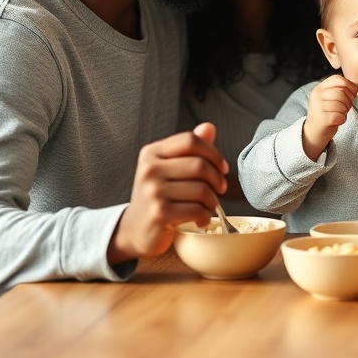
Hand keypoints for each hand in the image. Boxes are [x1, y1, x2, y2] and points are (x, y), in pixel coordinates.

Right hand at [108, 122, 228, 263]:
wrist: (135, 230)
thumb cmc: (157, 196)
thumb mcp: (168, 167)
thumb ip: (189, 148)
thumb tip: (209, 128)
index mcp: (152, 153)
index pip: (190, 140)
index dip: (213, 153)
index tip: (222, 167)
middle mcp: (149, 169)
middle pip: (200, 165)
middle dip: (217, 180)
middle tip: (219, 190)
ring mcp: (153, 192)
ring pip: (202, 190)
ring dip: (213, 201)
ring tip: (208, 206)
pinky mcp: (159, 214)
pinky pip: (197, 210)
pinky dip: (205, 216)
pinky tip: (200, 219)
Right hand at [302, 75, 356, 159]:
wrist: (313, 132)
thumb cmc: (325, 114)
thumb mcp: (329, 98)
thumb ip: (340, 90)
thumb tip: (357, 87)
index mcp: (319, 88)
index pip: (338, 79)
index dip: (349, 85)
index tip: (353, 93)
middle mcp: (317, 95)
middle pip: (341, 91)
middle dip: (348, 101)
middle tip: (345, 108)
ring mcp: (318, 106)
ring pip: (341, 104)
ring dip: (345, 111)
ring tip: (339, 114)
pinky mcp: (322, 119)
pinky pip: (340, 115)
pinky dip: (342, 119)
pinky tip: (336, 121)